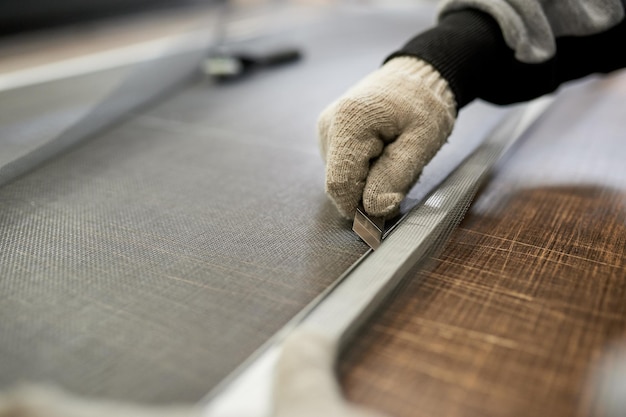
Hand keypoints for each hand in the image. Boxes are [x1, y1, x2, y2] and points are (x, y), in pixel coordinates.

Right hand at [318, 57, 456, 218]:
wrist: (418, 75)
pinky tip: (383, 152)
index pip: (339, 185)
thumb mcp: (421, 141)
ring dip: (369, 180)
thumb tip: (374, 210)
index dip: (360, 207)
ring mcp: (326, 130)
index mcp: (349, 123)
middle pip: (341, 183)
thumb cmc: (423, 103)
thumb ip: (395, 176)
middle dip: (370, 190)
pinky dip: (365, 170)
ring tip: (394, 155)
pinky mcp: (330, 135)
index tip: (388, 208)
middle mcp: (328, 126)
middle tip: (401, 169)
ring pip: (342, 178)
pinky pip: (344, 167)